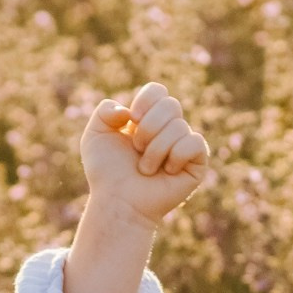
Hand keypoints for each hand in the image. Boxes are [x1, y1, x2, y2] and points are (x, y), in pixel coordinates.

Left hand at [79, 81, 210, 227]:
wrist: (118, 201)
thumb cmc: (106, 172)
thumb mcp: (95, 136)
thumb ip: (105, 111)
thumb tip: (130, 111)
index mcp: (147, 118)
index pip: (157, 91)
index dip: (146, 101)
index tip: (133, 120)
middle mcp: (168, 128)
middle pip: (171, 104)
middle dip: (148, 127)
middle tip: (137, 148)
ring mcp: (184, 144)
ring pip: (179, 127)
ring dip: (155, 150)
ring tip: (145, 168)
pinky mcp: (197, 162)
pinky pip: (195, 143)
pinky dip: (175, 156)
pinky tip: (167, 172)